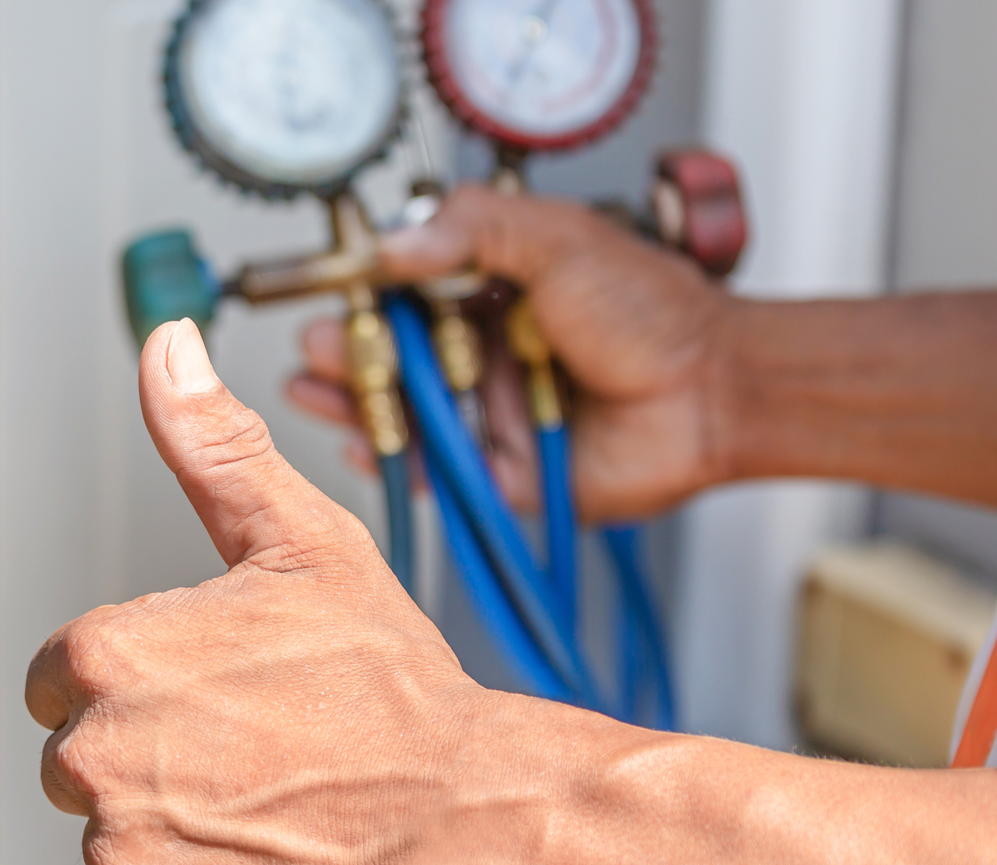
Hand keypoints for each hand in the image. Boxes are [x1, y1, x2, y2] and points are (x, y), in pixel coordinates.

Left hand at [24, 319, 561, 864]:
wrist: (467, 815)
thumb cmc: (390, 685)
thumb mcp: (300, 541)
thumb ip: (210, 446)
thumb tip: (166, 350)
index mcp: (105, 660)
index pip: (57, 680)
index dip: (134, 683)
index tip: (206, 692)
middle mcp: (95, 759)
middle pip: (78, 761)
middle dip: (146, 756)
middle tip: (249, 749)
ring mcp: (126, 856)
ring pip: (116, 839)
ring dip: (174, 830)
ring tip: (266, 805)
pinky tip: (265, 863)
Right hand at [287, 185, 736, 520]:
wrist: (714, 391)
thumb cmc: (653, 312)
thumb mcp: (558, 238)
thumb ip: (474, 229)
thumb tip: (393, 243)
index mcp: (492, 293)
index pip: (407, 291)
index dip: (364, 293)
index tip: (330, 289)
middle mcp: (483, 353)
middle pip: (391, 356)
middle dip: (343, 351)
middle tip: (314, 344)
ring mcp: (487, 414)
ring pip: (402, 412)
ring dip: (351, 401)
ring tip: (312, 387)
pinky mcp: (498, 472)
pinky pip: (430, 471)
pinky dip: (390, 460)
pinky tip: (356, 439)